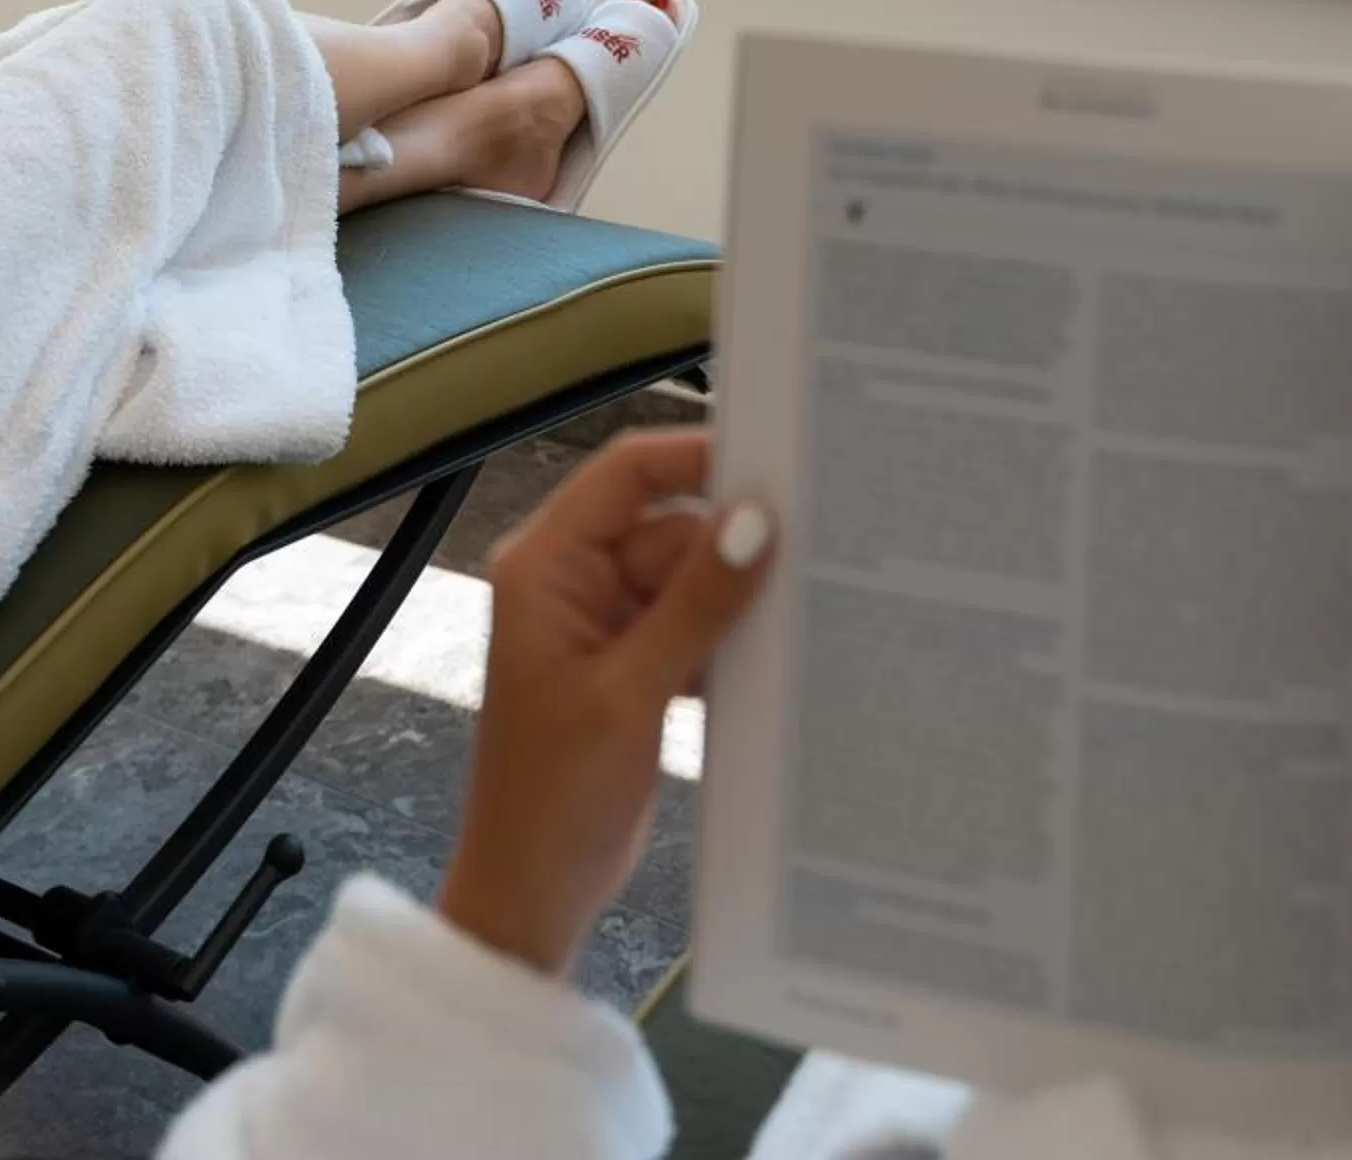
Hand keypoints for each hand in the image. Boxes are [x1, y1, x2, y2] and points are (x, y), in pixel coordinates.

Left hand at [437, 428, 773, 974]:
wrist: (531, 892)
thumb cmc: (554, 798)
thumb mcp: (630, 695)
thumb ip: (695, 604)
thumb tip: (754, 519)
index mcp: (546, 567)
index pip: (626, 474)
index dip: (697, 459)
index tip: (779, 465)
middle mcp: (571, 583)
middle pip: (669, 528)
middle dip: (734, 546)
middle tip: (820, 554)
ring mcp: (602, 628)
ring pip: (689, 581)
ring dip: (736, 602)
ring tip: (809, 610)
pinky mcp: (632, 671)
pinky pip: (692, 629)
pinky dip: (728, 644)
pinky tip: (780, 662)